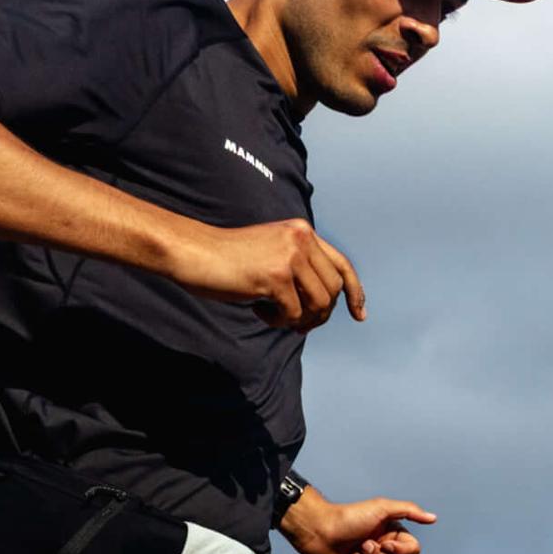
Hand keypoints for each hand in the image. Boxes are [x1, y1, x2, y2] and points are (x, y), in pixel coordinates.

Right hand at [173, 218, 366, 329]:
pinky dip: (278, 321)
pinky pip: (294, 314)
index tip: (360, 315)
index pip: (341, 265)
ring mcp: (289, 256)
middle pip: (333, 290)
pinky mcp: (275, 276)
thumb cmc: (227, 260)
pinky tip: (258, 309)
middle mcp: (301, 239)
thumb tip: (324, 306)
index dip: (355, 292)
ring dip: (298, 319)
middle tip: (294, 322)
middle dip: (319, 314)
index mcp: (302, 231)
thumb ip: (298, 269)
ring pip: (318, 304)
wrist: (193, 253)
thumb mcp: (270, 254)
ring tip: (272, 312)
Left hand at [282, 488, 434, 553]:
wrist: (319, 531)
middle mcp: (385, 550)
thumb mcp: (382, 508)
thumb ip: (409, 511)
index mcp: (394, 535)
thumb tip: (434, 518)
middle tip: (362, 545)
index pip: (413, 551)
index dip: (401, 552)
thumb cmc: (349, 517)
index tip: (383, 542)